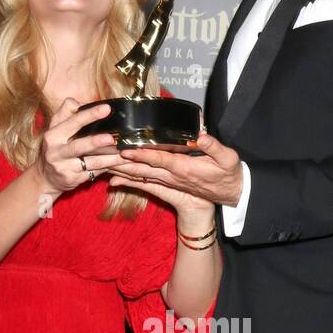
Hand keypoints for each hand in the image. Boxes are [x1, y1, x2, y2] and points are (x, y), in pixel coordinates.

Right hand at [36, 98, 121, 194]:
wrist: (45, 177)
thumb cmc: (55, 148)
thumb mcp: (54, 128)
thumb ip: (65, 113)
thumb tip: (79, 102)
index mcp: (53, 136)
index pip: (72, 122)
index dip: (90, 115)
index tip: (106, 109)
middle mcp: (56, 153)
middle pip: (78, 146)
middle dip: (95, 142)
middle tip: (111, 138)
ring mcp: (65, 168)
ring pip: (91, 162)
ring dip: (108, 158)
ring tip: (123, 153)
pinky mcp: (73, 180)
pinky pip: (94, 173)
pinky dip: (108, 167)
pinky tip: (120, 163)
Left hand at [106, 130, 243, 207]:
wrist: (229, 195)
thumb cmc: (228, 175)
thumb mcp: (228, 159)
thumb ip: (214, 147)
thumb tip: (202, 136)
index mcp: (184, 168)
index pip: (160, 160)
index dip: (143, 156)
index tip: (127, 151)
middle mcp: (172, 177)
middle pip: (143, 169)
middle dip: (123, 164)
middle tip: (104, 156)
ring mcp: (169, 182)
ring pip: (141, 176)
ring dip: (122, 171)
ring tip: (102, 164)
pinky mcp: (168, 185)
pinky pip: (145, 184)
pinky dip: (129, 182)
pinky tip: (113, 181)